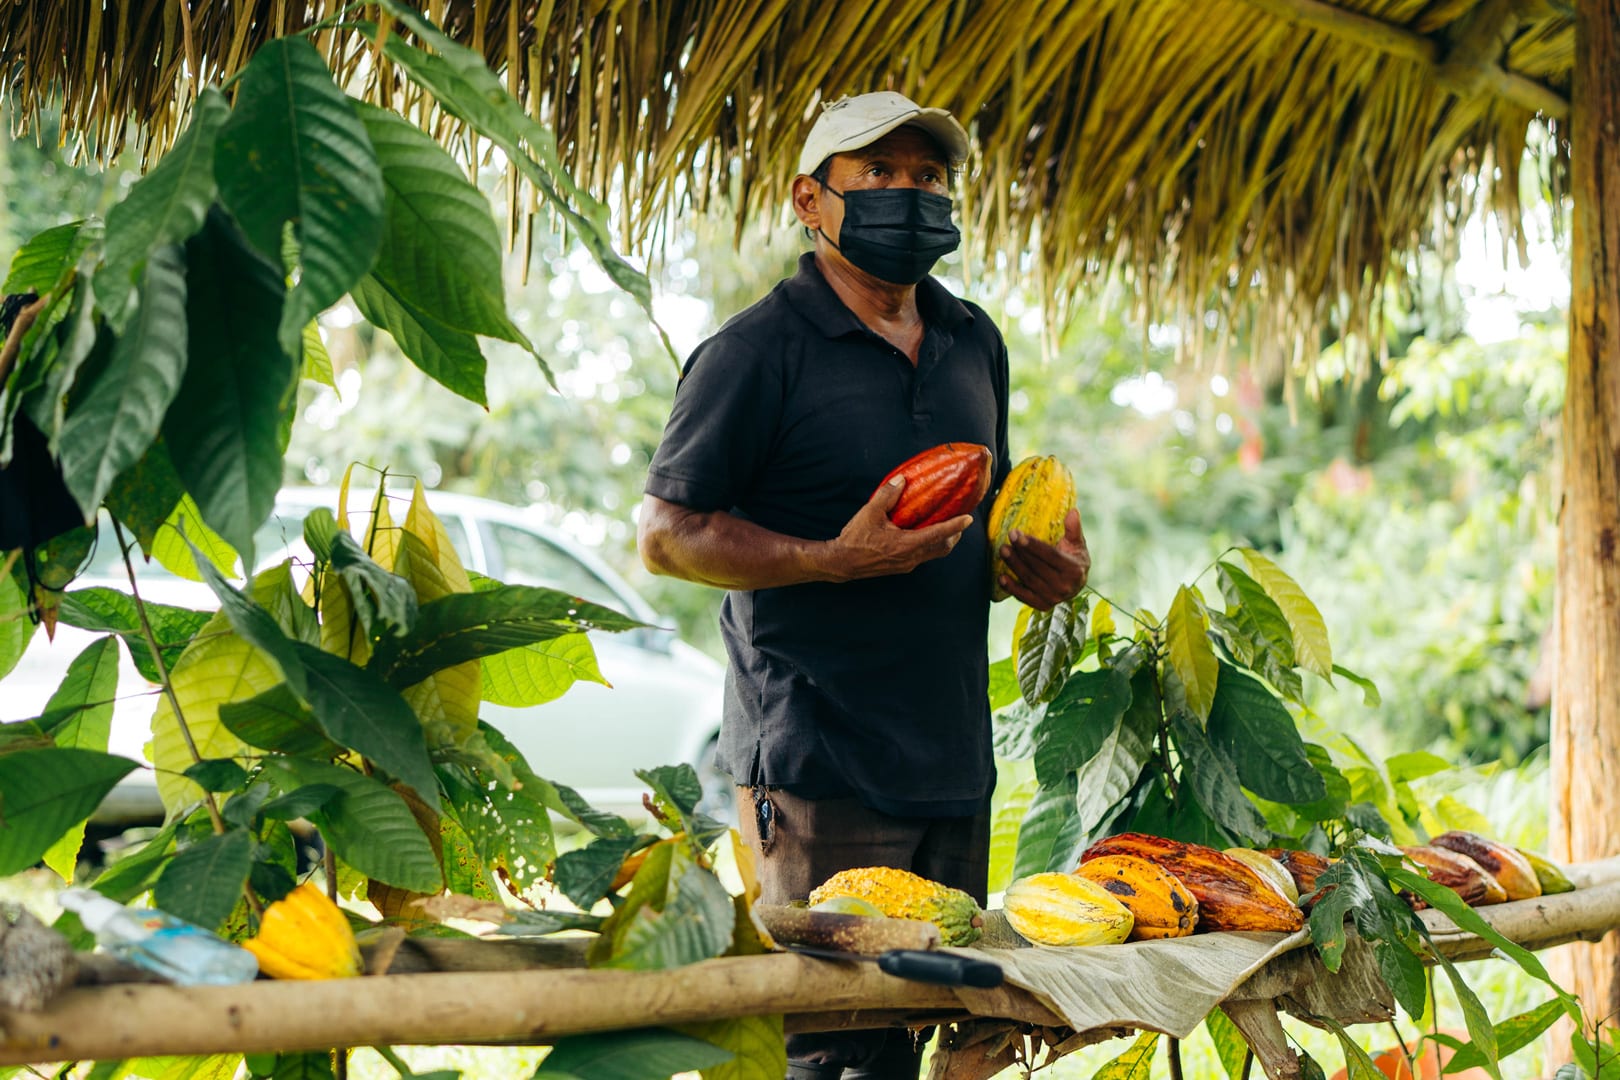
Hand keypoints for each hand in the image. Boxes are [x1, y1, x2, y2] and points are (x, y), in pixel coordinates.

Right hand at [823, 476, 973, 581]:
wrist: (842, 563)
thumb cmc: (855, 538)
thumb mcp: (869, 512)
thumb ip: (887, 495)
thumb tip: (902, 480)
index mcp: (905, 544)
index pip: (937, 534)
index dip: (955, 526)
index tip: (968, 518)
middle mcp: (910, 557)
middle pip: (942, 548)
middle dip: (954, 535)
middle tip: (960, 520)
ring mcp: (907, 564)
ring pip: (934, 553)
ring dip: (944, 541)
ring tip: (947, 526)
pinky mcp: (902, 567)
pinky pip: (924, 556)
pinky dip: (931, 545)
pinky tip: (925, 534)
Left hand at [998, 507, 1088, 610]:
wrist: (1076, 584)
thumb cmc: (1074, 558)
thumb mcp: (1077, 543)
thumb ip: (1074, 529)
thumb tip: (1073, 511)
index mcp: (1074, 570)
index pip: (1050, 556)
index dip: (1033, 546)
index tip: (1018, 535)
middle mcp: (1065, 587)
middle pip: (1037, 568)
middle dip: (1020, 552)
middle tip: (1008, 538)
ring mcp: (1054, 598)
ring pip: (1029, 580)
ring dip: (1014, 566)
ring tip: (1003, 550)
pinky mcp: (1043, 606)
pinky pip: (1024, 597)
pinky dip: (1012, 588)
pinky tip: (1001, 577)